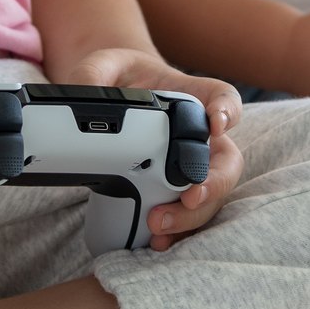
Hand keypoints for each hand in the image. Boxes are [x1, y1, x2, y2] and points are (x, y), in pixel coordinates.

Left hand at [55, 47, 244, 249]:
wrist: (116, 98)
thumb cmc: (121, 79)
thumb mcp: (104, 66)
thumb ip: (93, 75)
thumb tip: (82, 98)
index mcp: (192, 95)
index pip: (223, 97)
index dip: (227, 112)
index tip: (216, 125)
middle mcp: (201, 134)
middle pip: (226, 161)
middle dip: (214, 183)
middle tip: (189, 196)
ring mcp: (192, 165)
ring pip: (212, 195)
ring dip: (194, 215)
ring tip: (159, 225)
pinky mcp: (175, 190)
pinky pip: (189, 215)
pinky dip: (179, 233)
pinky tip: (157, 242)